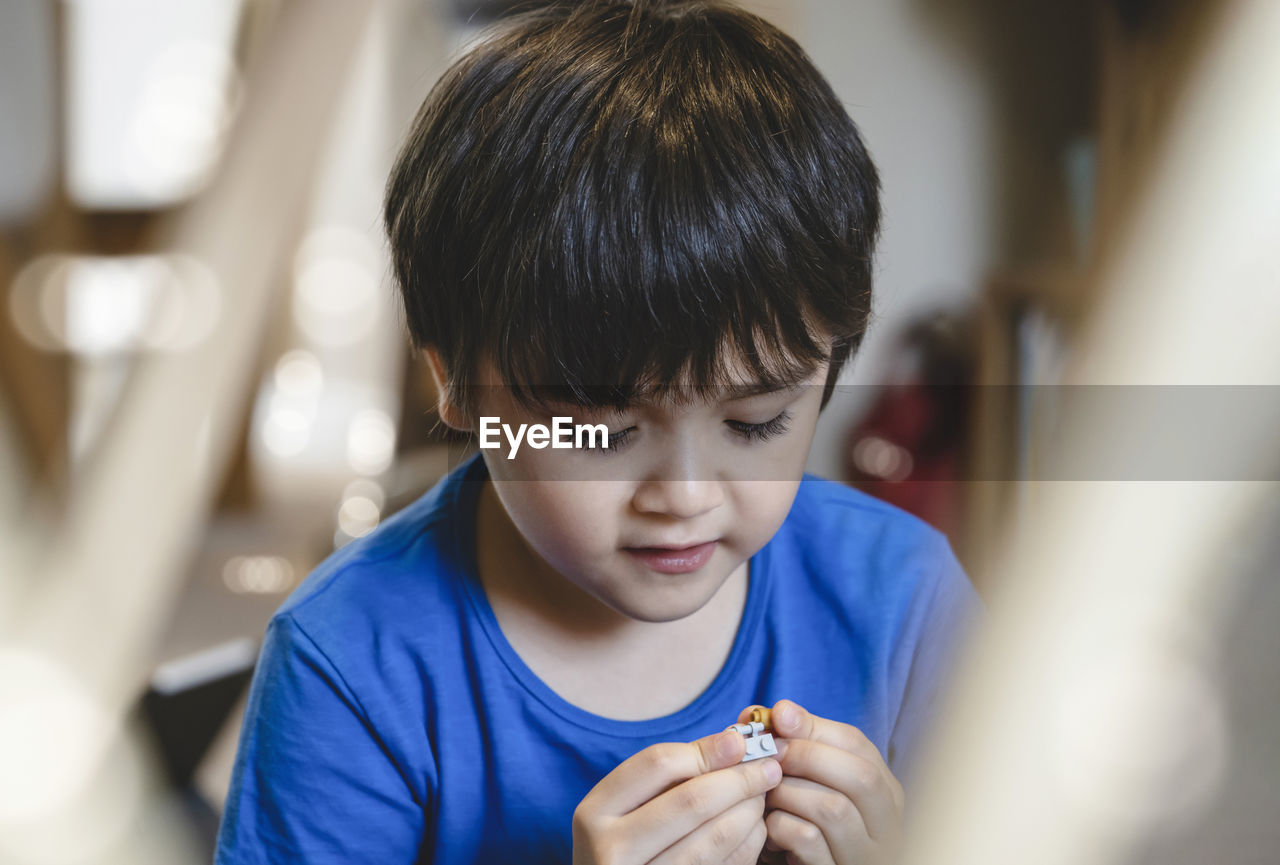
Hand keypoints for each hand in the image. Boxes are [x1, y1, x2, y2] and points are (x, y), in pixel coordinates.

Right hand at [572, 728, 781, 864]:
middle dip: (739, 780)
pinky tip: (754, 828)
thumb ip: (672, 774)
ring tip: (763, 796)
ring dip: (749, 812)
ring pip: (713, 840)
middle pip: (690, 801)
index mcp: (594, 812)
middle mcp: (609, 850)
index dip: (705, 750)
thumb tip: (734, 741)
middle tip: (769, 768)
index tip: (740, 743)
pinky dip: (748, 844)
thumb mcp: (629, 807)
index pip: (657, 764)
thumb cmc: (628, 842)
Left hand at [739, 701, 904, 864]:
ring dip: (787, 792)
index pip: (859, 744)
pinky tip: (769, 829)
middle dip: (806, 756)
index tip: (777, 717)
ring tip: (765, 794)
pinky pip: (809, 841)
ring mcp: (867, 854)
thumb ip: (796, 744)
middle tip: (767, 754)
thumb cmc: (803, 824)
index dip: (815, 726)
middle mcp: (888, 824)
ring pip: (833, 808)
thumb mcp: (808, 782)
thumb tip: (777, 711)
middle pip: (860, 776)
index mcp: (884, 791)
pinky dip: (780, 827)